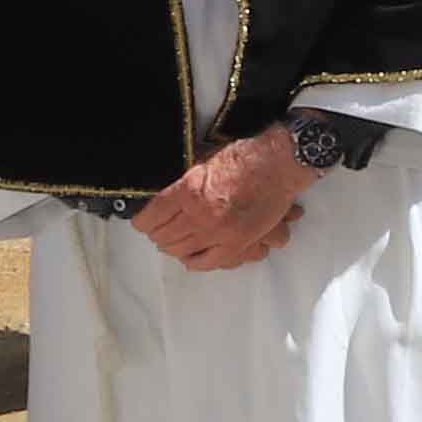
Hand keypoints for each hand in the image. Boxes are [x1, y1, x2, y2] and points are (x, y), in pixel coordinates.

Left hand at [130, 126, 310, 270]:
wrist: (279, 164)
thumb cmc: (244, 159)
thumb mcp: (201, 165)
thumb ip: (182, 187)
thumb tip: (164, 205)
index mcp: (188, 191)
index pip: (150, 218)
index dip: (143, 222)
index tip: (143, 223)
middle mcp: (201, 214)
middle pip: (164, 237)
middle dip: (158, 235)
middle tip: (159, 232)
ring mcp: (220, 231)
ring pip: (182, 251)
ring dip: (174, 248)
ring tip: (175, 243)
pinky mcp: (238, 242)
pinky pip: (208, 262)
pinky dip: (196, 262)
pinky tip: (191, 257)